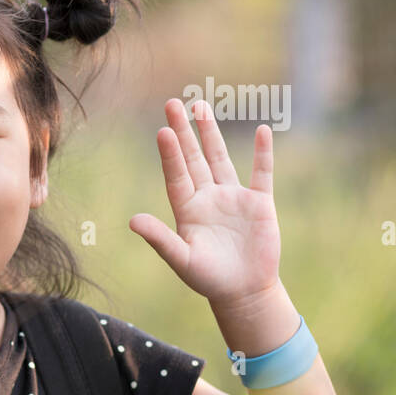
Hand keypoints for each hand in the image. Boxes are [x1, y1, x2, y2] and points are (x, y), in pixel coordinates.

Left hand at [129, 99, 280, 306]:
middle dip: (184, 131)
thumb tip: (132, 221)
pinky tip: (262, 130)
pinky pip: (262, 173)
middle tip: (173, 103)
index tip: (163, 130)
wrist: (243, 291)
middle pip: (193, 158)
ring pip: (220, 158)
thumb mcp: (181, 259)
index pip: (176, 175)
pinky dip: (263, 153)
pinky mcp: (259, 203)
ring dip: (211, 133)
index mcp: (186, 209)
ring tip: (201, 106)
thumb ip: (160, 238)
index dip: (170, 154)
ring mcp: (233, 198)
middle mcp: (207, 197)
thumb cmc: (208, 278)